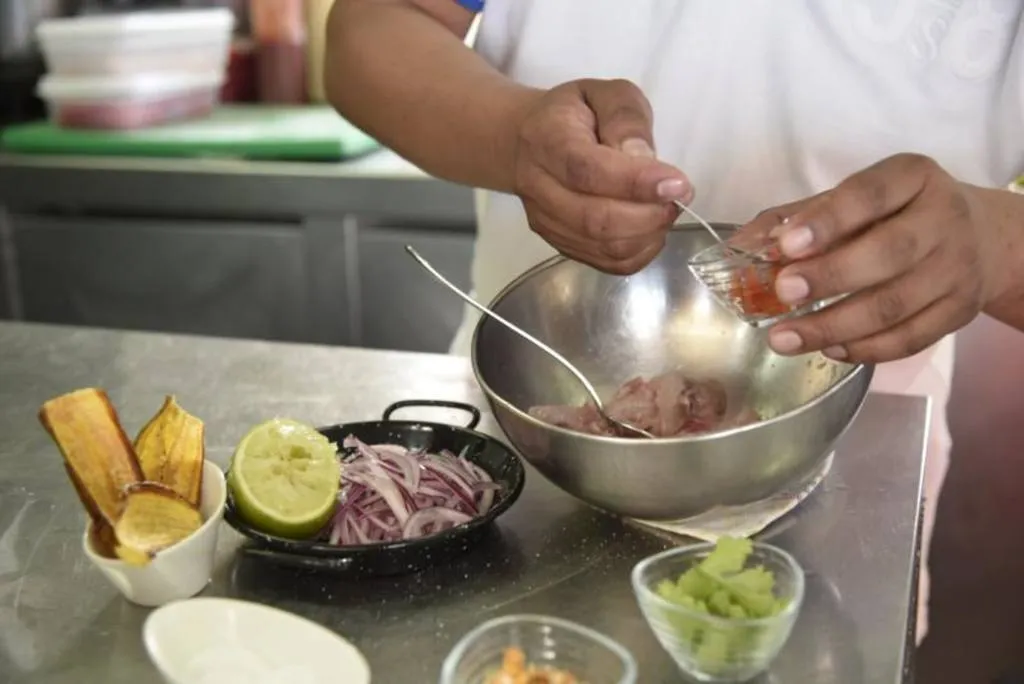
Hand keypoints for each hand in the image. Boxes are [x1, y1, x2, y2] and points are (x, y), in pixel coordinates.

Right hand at [509, 79, 692, 273]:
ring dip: (647, 235)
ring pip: (603, 246)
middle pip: (595, 219)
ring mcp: (547, 222)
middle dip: (649, 215)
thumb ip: (626, 119)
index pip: (588, 170)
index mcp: (548, 140)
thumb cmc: (576, 114)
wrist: (528, 142)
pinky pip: (606, 263)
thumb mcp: (606, 95)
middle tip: (678, 197)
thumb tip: (644, 158)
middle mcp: (539, 187)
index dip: (635, 183)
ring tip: (664, 209)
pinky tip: (650, 230)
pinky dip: (639, 253)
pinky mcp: (561, 244)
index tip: (677, 184)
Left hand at [740, 153, 1007, 362]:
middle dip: (830, 276)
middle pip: (888, 254)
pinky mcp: (958, 311)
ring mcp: (956, 269)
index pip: (870, 195)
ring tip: (783, 338)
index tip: (786, 245)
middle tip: (783, 292)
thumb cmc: (893, 216)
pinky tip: (828, 349)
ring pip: (894, 305)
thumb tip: (738, 249)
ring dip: (833, 326)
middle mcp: (943, 219)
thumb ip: (795, 219)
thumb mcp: (852, 199)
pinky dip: (864, 349)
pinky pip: (909, 339)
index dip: (827, 221)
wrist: (979, 239)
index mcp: (911, 178)